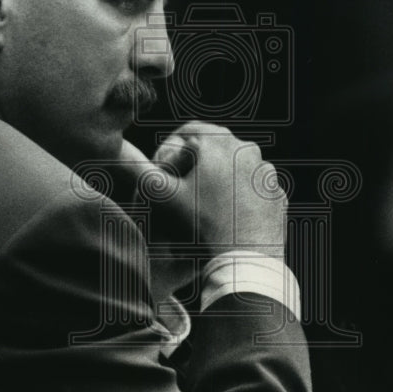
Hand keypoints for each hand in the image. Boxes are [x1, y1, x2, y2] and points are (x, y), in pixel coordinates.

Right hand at [121, 123, 287, 255]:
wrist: (243, 261)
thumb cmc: (200, 226)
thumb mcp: (161, 196)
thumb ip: (136, 168)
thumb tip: (115, 147)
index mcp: (220, 142)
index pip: (187, 131)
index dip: (169, 149)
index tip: (162, 171)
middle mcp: (248, 149)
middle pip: (212, 148)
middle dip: (193, 164)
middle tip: (179, 190)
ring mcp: (267, 173)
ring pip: (234, 167)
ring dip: (217, 179)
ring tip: (201, 207)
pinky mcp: (277, 194)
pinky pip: (253, 188)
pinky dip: (240, 196)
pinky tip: (225, 218)